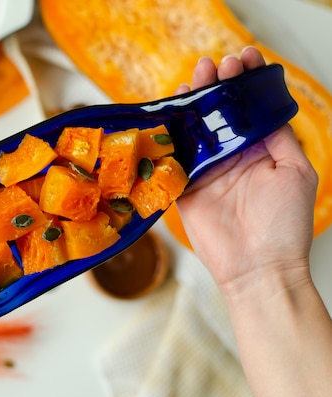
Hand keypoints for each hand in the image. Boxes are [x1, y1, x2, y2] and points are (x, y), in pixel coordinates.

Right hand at [174, 46, 318, 297]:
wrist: (256, 268)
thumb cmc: (283, 224)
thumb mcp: (295, 172)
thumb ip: (279, 138)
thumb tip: (266, 107)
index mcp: (262, 150)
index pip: (252, 109)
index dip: (248, 82)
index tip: (245, 59)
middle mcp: (233, 156)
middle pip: (221, 113)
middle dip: (219, 86)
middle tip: (215, 65)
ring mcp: (208, 170)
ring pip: (197, 129)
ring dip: (194, 102)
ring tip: (195, 78)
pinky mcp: (185, 187)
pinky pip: (174, 156)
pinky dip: (170, 134)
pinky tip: (171, 111)